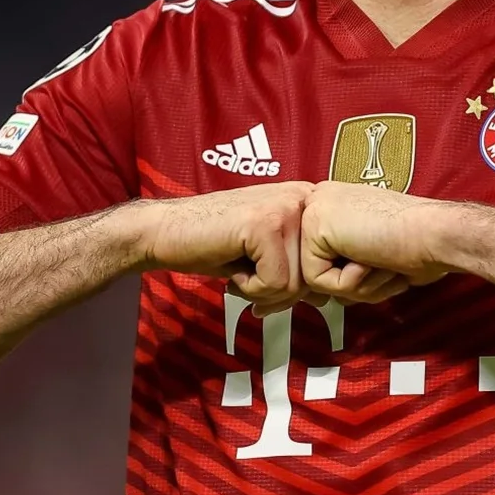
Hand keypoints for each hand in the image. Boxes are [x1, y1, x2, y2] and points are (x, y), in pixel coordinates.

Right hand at [139, 183, 312, 313]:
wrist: (166, 231)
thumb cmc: (213, 244)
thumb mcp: (266, 255)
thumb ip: (297, 269)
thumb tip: (328, 296)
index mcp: (305, 201)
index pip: (324, 261)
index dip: (294, 284)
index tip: (264, 281)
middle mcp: (301, 198)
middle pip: (313, 275)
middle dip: (279, 293)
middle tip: (247, 282)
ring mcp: (283, 208)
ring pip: (297, 283)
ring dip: (263, 291)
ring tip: (239, 270)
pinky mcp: (264, 224)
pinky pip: (276, 282)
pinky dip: (250, 288)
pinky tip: (232, 267)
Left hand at [299, 181, 455, 302]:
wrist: (434, 233)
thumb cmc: (419, 244)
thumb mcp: (372, 254)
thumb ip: (346, 266)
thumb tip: (324, 294)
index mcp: (336, 205)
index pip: (321, 258)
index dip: (350, 279)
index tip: (381, 266)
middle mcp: (323, 201)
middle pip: (316, 268)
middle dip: (354, 284)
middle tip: (386, 268)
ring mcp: (316, 209)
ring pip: (315, 278)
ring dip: (355, 285)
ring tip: (381, 262)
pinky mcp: (315, 225)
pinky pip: (317, 280)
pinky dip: (348, 283)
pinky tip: (371, 259)